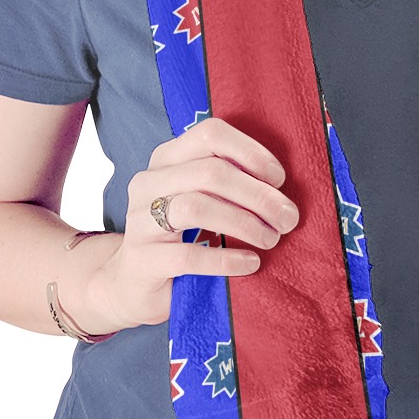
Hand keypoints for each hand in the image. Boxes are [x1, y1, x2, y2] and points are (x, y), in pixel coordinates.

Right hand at [81, 118, 297, 331]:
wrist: (131, 283)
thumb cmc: (178, 236)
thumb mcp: (201, 199)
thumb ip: (228, 183)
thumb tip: (280, 185)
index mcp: (167, 158)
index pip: (210, 134)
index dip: (251, 152)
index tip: (279, 179)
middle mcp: (149, 182)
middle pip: (210, 172)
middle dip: (258, 194)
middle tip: (287, 218)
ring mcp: (139, 220)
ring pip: (196, 207)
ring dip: (244, 223)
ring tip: (270, 239)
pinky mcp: (142, 259)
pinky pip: (188, 255)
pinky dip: (226, 259)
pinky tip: (250, 263)